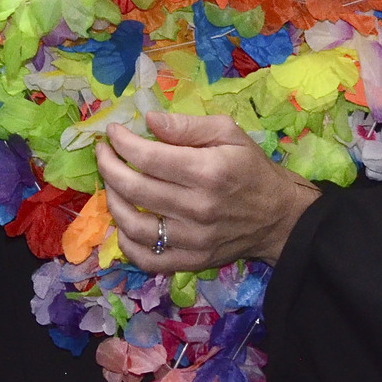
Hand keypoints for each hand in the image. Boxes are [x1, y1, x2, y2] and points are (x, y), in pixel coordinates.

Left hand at [96, 111, 320, 272]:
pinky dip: (125, 242)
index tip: (112, 132)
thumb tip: (148, 120)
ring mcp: (193, 239)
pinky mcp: (191, 261)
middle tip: (103, 153)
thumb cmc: (251, 168)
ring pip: (134, 226)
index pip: (148, 158)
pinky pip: (147, 258)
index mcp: (207, 171)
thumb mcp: (228, 132)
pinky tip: (124, 220)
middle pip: (134, 190)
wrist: (278, 217)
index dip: (122, 143)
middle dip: (108, 166)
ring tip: (111, 183)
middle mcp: (197, 208)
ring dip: (112, 201)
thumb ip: (187, 126)